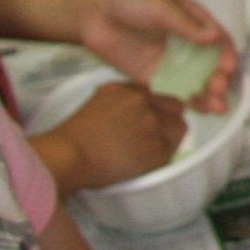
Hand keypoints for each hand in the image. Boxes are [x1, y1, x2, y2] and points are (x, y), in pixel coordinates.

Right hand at [34, 83, 189, 192]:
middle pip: (174, 107)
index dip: (152, 109)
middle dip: (168, 119)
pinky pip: (172, 149)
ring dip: (170, 137)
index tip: (144, 121)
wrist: (70, 155)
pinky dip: (162, 155)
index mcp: (127, 89)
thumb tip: (130, 112)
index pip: (153, 95)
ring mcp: (153, 123)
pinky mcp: (157, 147)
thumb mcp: (96, 103)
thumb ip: (118, 101)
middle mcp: (144, 101)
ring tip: (153, 149)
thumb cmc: (73, 136)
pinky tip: (147, 160)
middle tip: (155, 134)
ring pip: (179, 127)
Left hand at [74, 0, 238, 111]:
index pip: (218, 40)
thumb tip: (214, 37)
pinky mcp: (154, 77)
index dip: (227, 54)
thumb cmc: (127, 1)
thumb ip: (186, 24)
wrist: (92, 15)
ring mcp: (170, 61)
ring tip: (216, 108)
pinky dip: (188, 101)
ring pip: (196, 81)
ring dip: (209, 94)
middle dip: (219, 78)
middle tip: (217, 87)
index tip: (228, 67)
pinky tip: (199, 110)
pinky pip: (175, 91)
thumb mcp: (161, 7)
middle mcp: (185, 43)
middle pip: (211, 64)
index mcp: (193, 21)